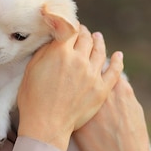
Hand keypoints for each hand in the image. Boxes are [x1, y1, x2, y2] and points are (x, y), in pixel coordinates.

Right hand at [17, 27, 122, 150]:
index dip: (71, 25)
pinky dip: (117, 61)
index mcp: (60, 52)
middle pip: (86, 38)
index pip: (70, 29)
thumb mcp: (32, 69)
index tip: (71, 26)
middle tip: (84, 32)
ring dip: (99, 42)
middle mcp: (79, 59)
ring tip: (98, 38)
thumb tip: (55, 40)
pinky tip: (119, 55)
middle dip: (84, 33)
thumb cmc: (33, 99)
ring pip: (100, 51)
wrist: (46, 125)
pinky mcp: (101, 89)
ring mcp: (92, 74)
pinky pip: (114, 71)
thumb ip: (45, 51)